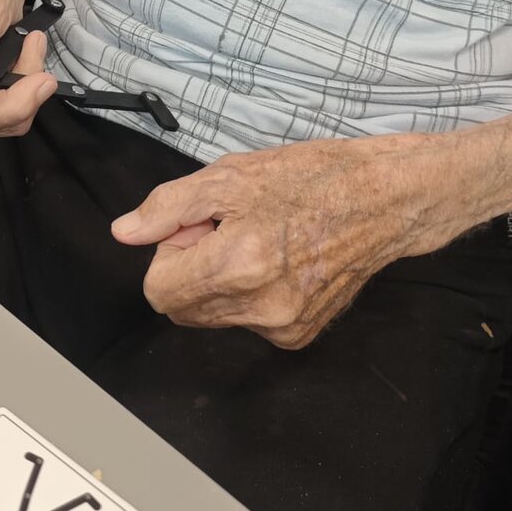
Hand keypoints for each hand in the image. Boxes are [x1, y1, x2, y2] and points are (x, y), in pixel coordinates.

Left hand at [111, 137, 451, 348]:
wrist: (386, 200)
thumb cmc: (312, 178)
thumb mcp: (231, 175)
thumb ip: (169, 208)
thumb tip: (125, 233)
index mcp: (237, 264)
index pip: (158, 290)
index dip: (171, 252)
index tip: (201, 226)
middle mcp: (259, 307)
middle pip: (182, 307)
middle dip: (192, 268)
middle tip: (231, 228)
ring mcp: (282, 327)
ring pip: (212, 316)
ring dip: (220, 282)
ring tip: (261, 241)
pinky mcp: (299, 335)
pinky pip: (246, 321)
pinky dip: (250, 295)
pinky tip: (281, 261)